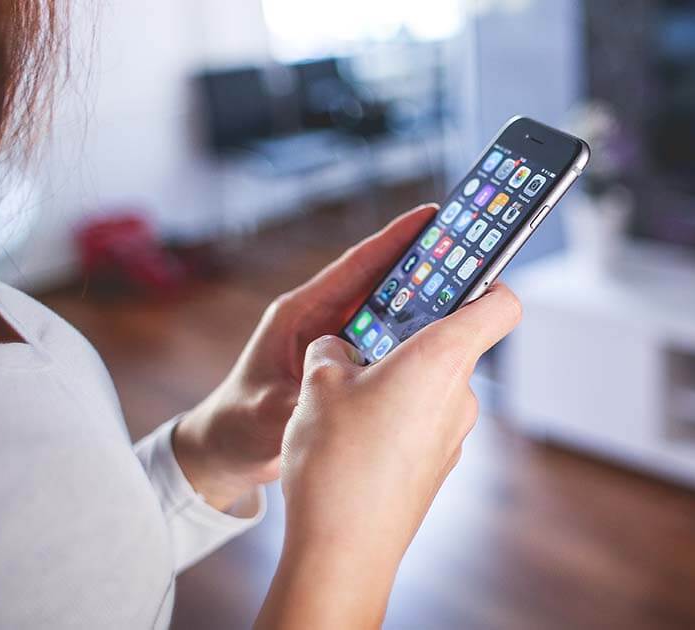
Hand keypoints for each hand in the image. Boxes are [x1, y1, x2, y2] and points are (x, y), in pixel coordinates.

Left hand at [172, 204, 437, 510]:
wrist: (226, 450)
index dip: (393, 239)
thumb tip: (337, 396)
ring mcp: (335, 341)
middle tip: (466, 250)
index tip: (430, 216)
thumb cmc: (237, 424)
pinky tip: (443, 340)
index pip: (355, 267)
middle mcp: (321, 319)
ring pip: (387, 311)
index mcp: (300, 314)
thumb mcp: (267, 413)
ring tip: (468, 290)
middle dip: (421, 265)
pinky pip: (386, 342)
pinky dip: (412, 338)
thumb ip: (302, 401)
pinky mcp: (345, 363)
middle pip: (380, 282)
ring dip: (422, 302)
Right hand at [256, 283, 520, 628]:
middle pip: (452, 343)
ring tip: (343, 395)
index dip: (487, 280)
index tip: (460, 270)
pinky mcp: (437, 464)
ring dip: (394, 379)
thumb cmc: (337, 461)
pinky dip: (394, 416)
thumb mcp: (318, 384)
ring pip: (430, 385)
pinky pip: (421, 422)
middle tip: (364, 337)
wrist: (344, 550)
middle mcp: (460, 394)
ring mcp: (453, 434)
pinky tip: (352, 434)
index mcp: (442, 358)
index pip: (500, 303)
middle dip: (407, 336)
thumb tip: (338, 348)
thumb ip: (332, 350)